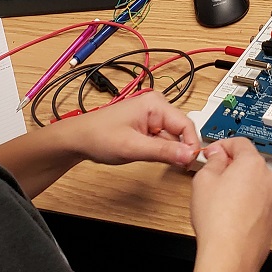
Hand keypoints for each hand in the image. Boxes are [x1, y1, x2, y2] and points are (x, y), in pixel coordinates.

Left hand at [67, 91, 200, 168]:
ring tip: (154, 158)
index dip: (192, 145)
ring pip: (173, 138)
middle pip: (182, 131)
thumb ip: (163, 151)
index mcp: (155, 104)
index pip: (186, 125)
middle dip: (180, 150)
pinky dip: (161, 151)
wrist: (79, 139)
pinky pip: (164, 140)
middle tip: (176, 167)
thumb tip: (188, 155)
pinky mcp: (148, 126)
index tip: (192, 163)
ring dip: (169, 151)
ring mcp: (152, 116)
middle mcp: (156, 107)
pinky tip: (150, 155)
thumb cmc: (99, 136)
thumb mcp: (133, 147)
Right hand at [189, 137, 271, 271]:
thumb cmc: (218, 221)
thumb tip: (217, 155)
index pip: (240, 142)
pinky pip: (258, 203)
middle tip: (212, 175)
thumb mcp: (204, 180)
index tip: (212, 152)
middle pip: (250, 163)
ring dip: (240, 186)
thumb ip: (212, 161)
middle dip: (231, 166)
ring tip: (219, 199)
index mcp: (253, 164)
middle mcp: (269, 180)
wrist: (230, 256)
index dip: (222, 145)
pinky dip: (246, 203)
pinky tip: (229, 215)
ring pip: (255, 184)